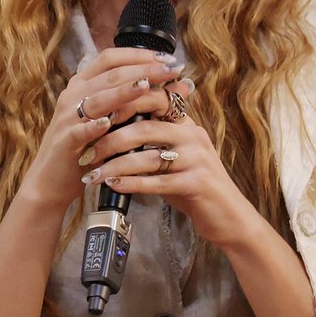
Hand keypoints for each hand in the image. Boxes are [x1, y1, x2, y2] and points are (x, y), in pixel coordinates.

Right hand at [16, 48, 185, 216]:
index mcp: (82, 85)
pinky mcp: (65, 141)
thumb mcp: (112, 118)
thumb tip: (181, 85)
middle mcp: (73, 96)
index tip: (165, 58)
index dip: (138, 55)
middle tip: (168, 70)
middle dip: (141, 70)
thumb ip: (138, 100)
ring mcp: (67, 118)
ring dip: (122, 92)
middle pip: (109, 75)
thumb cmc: (87, 146)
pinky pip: (80, 131)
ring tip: (146, 86)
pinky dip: (94, 126)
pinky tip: (109, 123)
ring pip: (97, 99)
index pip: (110, 59)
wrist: (52, 178)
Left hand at [80, 99, 262, 250]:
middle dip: (110, 139)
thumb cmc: (194, 186)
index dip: (123, 105)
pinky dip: (131, 183)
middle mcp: (193, 136)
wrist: (228, 216)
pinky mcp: (198, 183)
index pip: (154, 100)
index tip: (95, 117)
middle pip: (145, 128)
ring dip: (115, 165)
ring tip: (92, 174)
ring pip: (147, 156)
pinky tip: (113, 185)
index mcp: (186, 124)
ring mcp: (197, 159)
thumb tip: (113, 129)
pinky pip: (157, 181)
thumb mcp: (175, 156)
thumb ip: (152, 141)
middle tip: (87, 151)